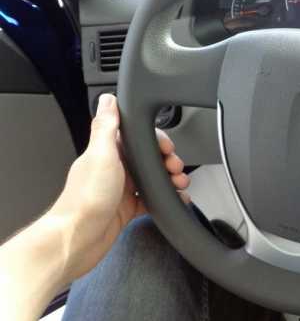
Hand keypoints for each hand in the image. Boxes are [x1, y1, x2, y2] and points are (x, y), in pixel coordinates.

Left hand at [48, 93, 189, 281]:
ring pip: (152, 177)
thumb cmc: (86, 199)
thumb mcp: (100, 155)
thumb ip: (106, 126)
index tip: (168, 148)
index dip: (156, 140)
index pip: (136, 137)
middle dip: (167, 161)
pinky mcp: (126, 208)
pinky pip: (151, 199)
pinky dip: (166, 198)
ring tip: (180, 184)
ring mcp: (121, 189)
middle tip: (176, 168)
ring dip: (169, 179)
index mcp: (106, 152)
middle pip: (148, 157)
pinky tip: (175, 199)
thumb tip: (108, 99)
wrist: (79, 240)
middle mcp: (114, 168)